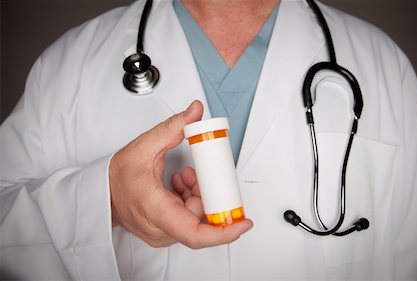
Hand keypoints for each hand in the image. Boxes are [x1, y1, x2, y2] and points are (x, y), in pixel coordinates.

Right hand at [109, 100, 252, 248]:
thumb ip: (173, 127)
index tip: (243, 222)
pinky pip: (190, 219)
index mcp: (155, 209)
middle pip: (201, 218)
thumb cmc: (116, 177)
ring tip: (184, 177)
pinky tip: (181, 186)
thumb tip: (195, 112)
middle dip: (206, 193)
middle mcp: (160, 229)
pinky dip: (191, 200)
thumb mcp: (144, 146)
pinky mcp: (166, 233)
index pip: (194, 233)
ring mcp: (162, 234)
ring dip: (198, 195)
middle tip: (194, 175)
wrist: (101, 193)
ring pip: (197, 218)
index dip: (224, 231)